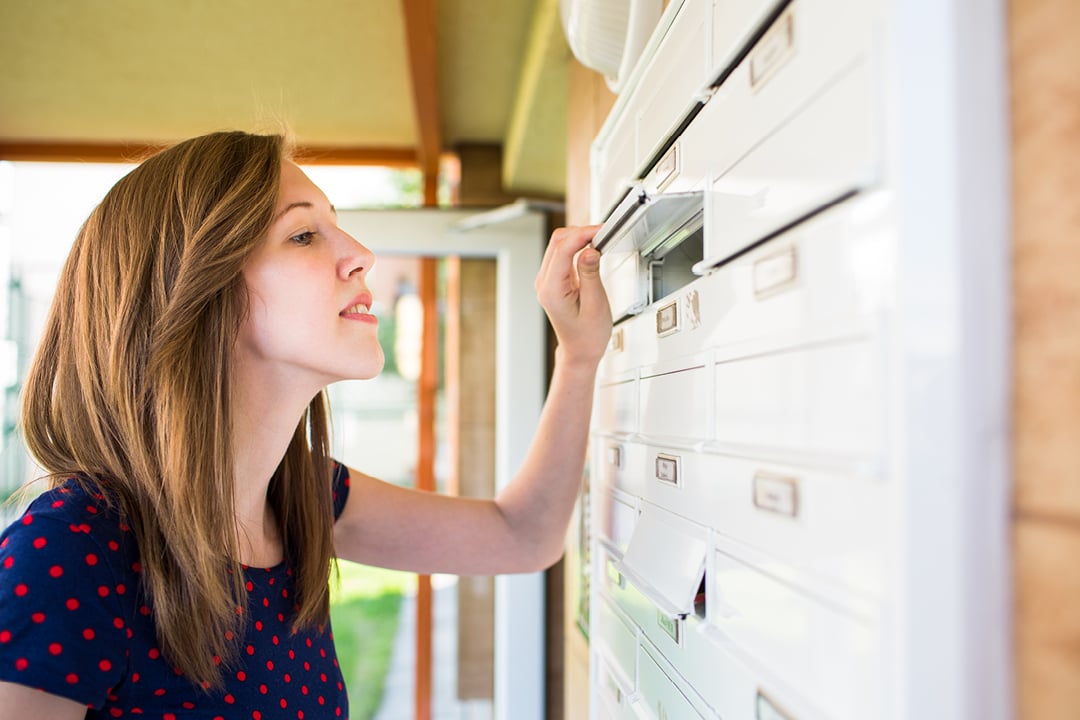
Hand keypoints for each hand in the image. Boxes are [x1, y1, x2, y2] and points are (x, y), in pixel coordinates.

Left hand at [534, 225, 611, 365]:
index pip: (563, 249)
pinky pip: (562, 254)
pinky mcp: (554, 280)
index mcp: (551, 290)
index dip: (583, 234)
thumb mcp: (595, 304)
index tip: (601, 230)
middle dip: (580, 232)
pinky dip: (577, 246)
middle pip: (557, 242)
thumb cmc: (588, 335)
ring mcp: (547, 280)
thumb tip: (589, 250)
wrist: (580, 350)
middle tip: (603, 233)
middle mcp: (544, 283)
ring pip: (559, 245)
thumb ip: (590, 275)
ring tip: (600, 239)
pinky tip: (591, 248)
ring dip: (579, 238)